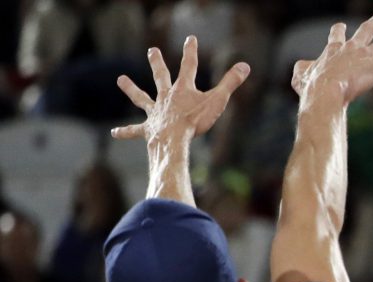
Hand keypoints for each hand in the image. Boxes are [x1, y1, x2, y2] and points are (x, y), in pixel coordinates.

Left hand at [112, 37, 249, 142]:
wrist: (174, 138)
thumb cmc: (196, 120)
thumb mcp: (218, 100)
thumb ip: (230, 83)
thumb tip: (245, 66)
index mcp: (183, 89)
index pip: (189, 65)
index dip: (190, 51)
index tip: (190, 38)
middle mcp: (166, 97)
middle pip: (161, 76)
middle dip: (157, 63)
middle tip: (152, 50)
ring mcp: (156, 111)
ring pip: (142, 98)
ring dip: (131, 89)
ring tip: (120, 80)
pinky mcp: (149, 128)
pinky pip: (135, 129)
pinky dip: (126, 131)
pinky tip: (115, 133)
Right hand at [290, 15, 372, 106]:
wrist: (324, 92)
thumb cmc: (312, 87)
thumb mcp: (300, 76)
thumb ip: (303, 69)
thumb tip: (302, 69)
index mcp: (334, 48)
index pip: (338, 33)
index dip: (340, 30)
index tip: (342, 27)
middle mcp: (352, 47)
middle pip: (367, 28)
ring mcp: (366, 56)